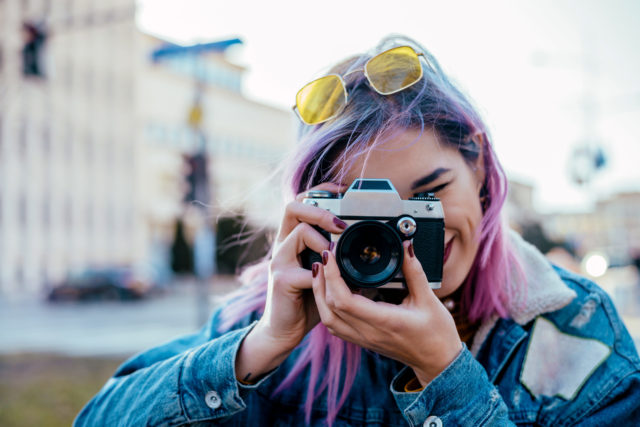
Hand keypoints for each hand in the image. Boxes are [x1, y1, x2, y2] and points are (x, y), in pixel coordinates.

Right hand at [235, 182, 346, 382]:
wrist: (285, 330)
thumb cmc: (308, 301)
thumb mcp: (328, 275)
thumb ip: (342, 261)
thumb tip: (375, 254)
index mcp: (295, 239)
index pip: (303, 201)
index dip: (322, 192)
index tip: (344, 191)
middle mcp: (284, 245)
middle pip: (293, 206)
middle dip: (320, 209)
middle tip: (342, 223)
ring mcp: (280, 261)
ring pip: (298, 230)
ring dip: (322, 237)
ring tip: (335, 252)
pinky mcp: (281, 280)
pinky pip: (303, 268)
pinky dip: (322, 273)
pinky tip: (331, 279)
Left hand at [311, 240, 461, 385]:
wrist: (437, 362)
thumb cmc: (436, 333)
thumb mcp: (429, 299)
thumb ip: (415, 271)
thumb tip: (406, 246)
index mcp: (384, 321)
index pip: (345, 300)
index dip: (332, 276)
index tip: (331, 255)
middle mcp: (368, 332)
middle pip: (329, 308)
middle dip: (322, 279)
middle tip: (325, 255)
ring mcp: (363, 339)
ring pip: (328, 318)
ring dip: (319, 293)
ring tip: (321, 270)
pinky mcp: (362, 340)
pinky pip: (335, 325)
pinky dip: (326, 306)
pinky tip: (330, 290)